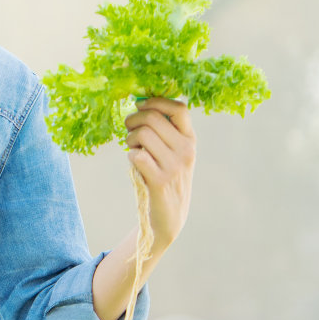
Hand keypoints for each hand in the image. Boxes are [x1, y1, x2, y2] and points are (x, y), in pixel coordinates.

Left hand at [125, 96, 196, 253]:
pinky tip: (134, 163)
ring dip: (129, 139)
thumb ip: (162, 131)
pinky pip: (137, 155)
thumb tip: (140, 103)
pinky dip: (130, 155)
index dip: (155, 102)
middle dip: (133, 120)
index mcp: (190, 140)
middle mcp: (186, 150)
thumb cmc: (163, 177)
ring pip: (142, 134)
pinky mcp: (160, 180)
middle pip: (153, 118)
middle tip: (128, 130)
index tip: (139, 105)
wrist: (168, 217)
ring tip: (132, 148)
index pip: (179, 109)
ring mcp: (174, 166)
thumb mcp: (171, 152)